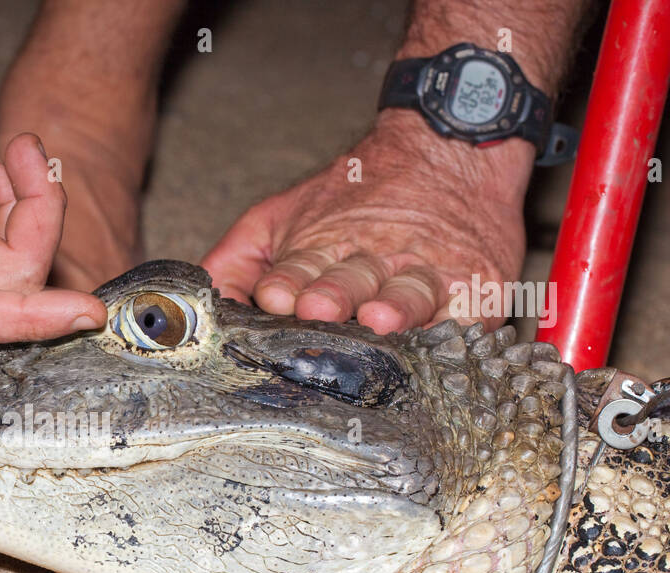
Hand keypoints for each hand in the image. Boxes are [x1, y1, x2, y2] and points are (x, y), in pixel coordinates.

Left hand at [202, 112, 530, 333]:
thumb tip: (195, 300)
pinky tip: (447, 330)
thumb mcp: (283, 215)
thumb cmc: (358, 193)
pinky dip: (458, 321)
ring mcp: (426, 272)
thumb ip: (237, 259)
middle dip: (331, 294)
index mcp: (324, 247)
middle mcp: (373, 261)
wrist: (450, 144)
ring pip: (406, 293)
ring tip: (380, 317)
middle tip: (316, 306)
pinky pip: (467, 311)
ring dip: (393, 307)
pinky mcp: (474, 286)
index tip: (273, 294)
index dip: (287, 282)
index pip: (298, 269)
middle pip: (349, 282)